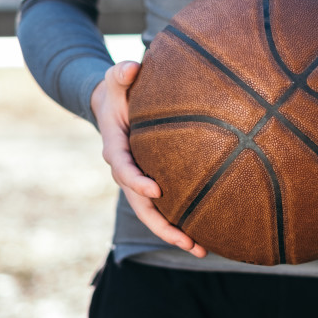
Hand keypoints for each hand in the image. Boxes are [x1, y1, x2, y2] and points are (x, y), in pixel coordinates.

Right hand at [91, 62, 206, 257]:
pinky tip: (205, 237)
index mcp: (114, 147)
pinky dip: (181, 223)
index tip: (156, 190)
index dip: (136, 181)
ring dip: (174, 233)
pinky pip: (164, 208)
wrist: (112, 104)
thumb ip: (120, 72)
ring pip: (152, 214)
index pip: (122, 168)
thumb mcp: (116, 77)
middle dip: (161, 225)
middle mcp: (125, 170)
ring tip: (201, 250)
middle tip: (185, 240)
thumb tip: (131, 67)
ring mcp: (138, 181)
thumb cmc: (119, 88)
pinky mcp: (151, 184)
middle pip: (139, 205)